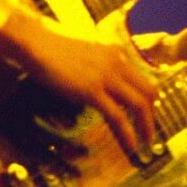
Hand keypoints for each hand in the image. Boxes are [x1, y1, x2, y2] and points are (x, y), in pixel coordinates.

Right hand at [0, 8, 159, 153]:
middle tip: (148, 132)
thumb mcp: (82, 49)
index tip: (145, 115)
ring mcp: (106, 76)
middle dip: (151, 115)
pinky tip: (130, 146)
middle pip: (149, 91)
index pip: (142, 78)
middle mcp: (117, 61)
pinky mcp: (92, 90)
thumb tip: (96, 79)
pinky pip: (118, 117)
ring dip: (146, 128)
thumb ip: (95, 62)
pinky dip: (127, 134)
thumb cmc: (50, 44)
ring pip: (139, 105)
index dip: (147, 99)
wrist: (35, 40)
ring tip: (145, 144)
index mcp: (115, 51)